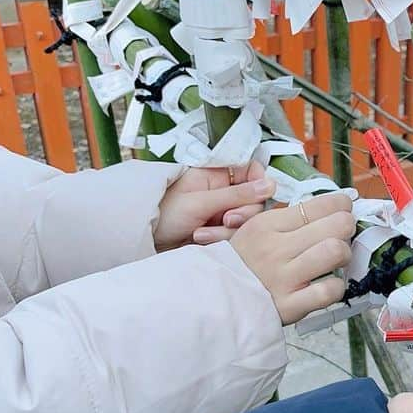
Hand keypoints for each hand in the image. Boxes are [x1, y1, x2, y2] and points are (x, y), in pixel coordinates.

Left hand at [154, 162, 275, 251]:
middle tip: (226, 219)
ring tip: (202, 233)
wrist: (144, 238)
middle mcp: (223, 193)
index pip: (252, 171)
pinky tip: (201, 239)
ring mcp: (222, 213)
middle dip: (242, 213)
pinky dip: (221, 240)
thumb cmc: (162, 212)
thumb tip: (269, 185)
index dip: (259, 184)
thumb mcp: (200, 201)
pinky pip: (235, 236)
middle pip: (254, 201)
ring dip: (227, 231)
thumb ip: (237, 194)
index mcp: (218, 175)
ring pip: (246, 222)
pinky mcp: (220, 232)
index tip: (259, 195)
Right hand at [230, 192, 355, 324]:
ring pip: (335, 252)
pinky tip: (328, 285)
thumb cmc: (240, 264)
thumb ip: (285, 219)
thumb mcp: (252, 231)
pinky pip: (329, 291)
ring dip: (343, 254)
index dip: (341, 204)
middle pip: (336, 225)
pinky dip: (336, 287)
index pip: (318, 205)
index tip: (343, 208)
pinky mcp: (290, 305)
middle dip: (347, 227)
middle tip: (342, 234)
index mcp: (267, 225)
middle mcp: (277, 249)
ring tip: (336, 259)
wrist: (213, 301)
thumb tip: (327, 207)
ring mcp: (284, 278)